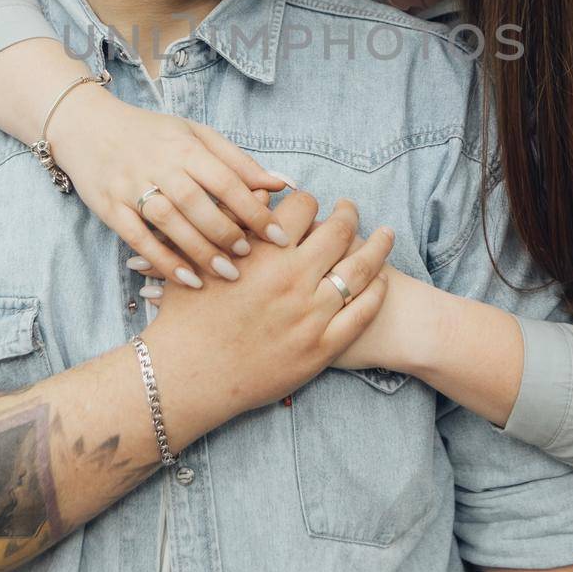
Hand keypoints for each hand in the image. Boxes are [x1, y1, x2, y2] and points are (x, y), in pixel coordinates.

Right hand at [46, 84, 295, 282]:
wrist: (88, 127)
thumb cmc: (151, 133)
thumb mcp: (195, 135)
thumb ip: (237, 160)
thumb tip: (281, 183)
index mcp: (184, 145)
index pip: (225, 179)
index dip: (254, 209)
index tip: (278, 235)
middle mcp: (158, 165)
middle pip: (197, 202)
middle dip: (227, 233)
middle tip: (251, 257)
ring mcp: (130, 186)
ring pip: (168, 221)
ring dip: (199, 250)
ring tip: (226, 273)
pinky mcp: (110, 207)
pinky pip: (137, 238)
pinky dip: (162, 261)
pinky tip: (186, 280)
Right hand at [143, 192, 395, 420]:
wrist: (187, 378)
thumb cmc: (186, 318)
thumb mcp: (202, 261)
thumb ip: (234, 224)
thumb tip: (263, 194)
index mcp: (263, 254)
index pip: (302, 207)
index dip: (310, 201)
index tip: (312, 205)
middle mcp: (291, 280)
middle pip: (338, 232)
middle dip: (349, 215)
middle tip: (352, 211)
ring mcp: (310, 315)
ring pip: (359, 271)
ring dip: (377, 248)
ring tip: (386, 236)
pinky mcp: (320, 349)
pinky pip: (361, 314)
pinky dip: (376, 293)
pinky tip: (381, 281)